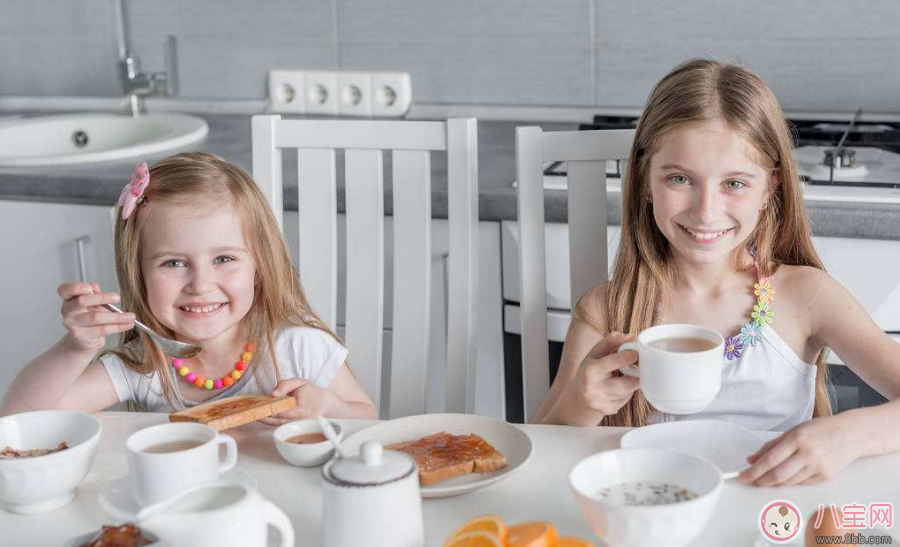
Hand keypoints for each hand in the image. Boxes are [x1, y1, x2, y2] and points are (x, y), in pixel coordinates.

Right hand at [58, 282, 134, 352]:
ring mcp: (72, 324)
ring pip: (96, 317)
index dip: (76, 287)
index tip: (90, 287)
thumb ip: (94, 294)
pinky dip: (118, 326)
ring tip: (131, 316)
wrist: (84, 340)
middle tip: (118, 297)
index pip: (64, 290)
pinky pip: (102, 330)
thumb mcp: (93, 304)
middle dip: (102, 298)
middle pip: (83, 301)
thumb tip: (94, 286)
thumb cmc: (90, 317)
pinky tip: (128, 324)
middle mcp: (68, 311)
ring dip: (117, 316)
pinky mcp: (81, 336)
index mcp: (69, 299)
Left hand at [260, 378, 337, 425]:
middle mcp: (301, 421)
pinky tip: (266, 417)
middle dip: (265, 418)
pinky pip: (283, 427)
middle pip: (278, 422)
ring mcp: (299, 427)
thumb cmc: (311, 392)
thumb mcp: (300, 382)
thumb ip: (285, 385)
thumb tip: (272, 394)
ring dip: (267, 421)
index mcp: (302, 409)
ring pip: (279, 426)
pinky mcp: (297, 429)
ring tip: (256, 414)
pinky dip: (273, 422)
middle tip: (252, 413)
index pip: (281, 413)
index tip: (257, 408)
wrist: (324, 403)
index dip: (269, 411)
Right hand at [565, 331, 639, 418]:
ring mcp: (601, 402)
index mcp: (589, 371)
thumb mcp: (595, 353)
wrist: (578, 396)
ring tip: (623, 376)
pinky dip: (626, 393)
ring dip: (631, 383)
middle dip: (635, 373)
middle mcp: (593, 388)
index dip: (629, 356)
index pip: (616, 362)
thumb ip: (612, 341)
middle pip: (628, 382)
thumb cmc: (589, 370)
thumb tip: (632, 336)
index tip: (635, 353)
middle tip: (635, 366)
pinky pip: (626, 400)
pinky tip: (618, 388)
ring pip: (629, 391)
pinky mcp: (609, 410)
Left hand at [739, 414, 861, 486]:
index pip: (770, 460)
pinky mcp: (826, 476)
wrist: (851, 434)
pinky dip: (789, 482)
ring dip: (773, 483)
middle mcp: (808, 454)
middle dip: (761, 481)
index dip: (754, 471)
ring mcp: (818, 467)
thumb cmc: (821, 429)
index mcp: (797, 439)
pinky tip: (783, 478)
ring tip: (764, 479)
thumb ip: (771, 446)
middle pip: (778, 475)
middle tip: (750, 481)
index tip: (743, 476)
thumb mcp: (793, 431)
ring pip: (789, 482)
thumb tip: (751, 459)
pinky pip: (801, 483)